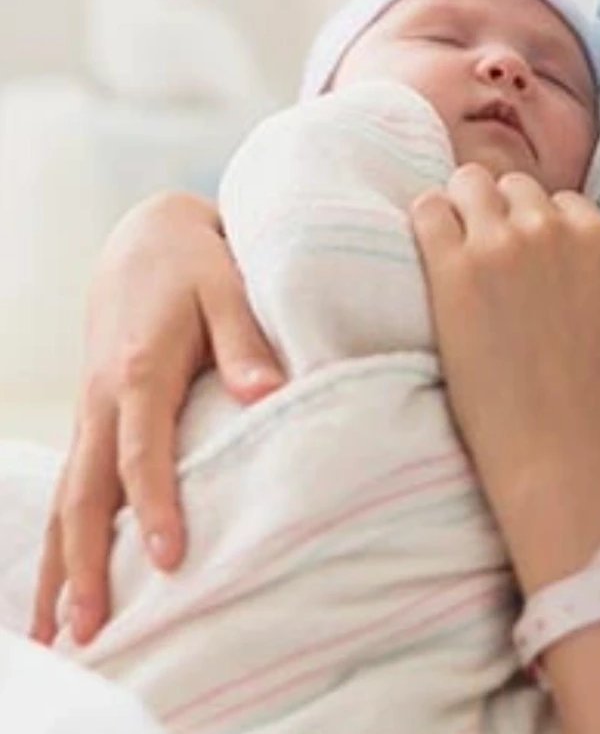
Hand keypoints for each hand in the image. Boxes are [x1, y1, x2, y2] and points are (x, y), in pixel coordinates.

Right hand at [28, 192, 284, 646]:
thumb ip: (246, 343)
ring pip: (66, 499)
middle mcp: (103, 398)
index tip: (167, 559)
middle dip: (83, 563)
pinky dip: (60, 537)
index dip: (152, 505)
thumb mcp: (228, 288)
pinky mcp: (92, 417)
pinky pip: (70, 486)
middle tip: (90, 627)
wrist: (147, 237)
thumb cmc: (197, 265)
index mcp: (140, 368)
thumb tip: (269, 394)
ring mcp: (90, 411)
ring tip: (59, 633)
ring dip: (59, 565)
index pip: (142, 450)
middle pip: (84, 492)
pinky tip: (60, 582)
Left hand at [411, 169, 599, 514]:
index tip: (532, 262)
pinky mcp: (451, 270)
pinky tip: (432, 251)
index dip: (544, 228)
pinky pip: (427, 210)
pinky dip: (428, 220)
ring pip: (468, 184)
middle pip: (512, 186)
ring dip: (463, 207)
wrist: (555, 446)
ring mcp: (497, 246)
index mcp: (596, 235)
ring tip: (458, 247)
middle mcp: (547, 228)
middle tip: (492, 256)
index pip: (559, 199)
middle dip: (503, 211)